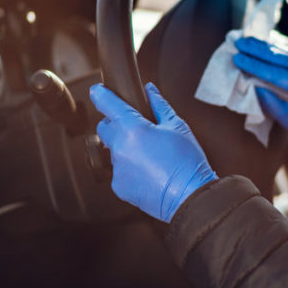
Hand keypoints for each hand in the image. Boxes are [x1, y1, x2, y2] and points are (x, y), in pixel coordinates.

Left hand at [90, 82, 216, 221]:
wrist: (189, 196)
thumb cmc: (187, 161)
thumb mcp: (178, 126)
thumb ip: (159, 105)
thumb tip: (150, 90)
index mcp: (133, 128)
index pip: (107, 104)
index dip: (100, 95)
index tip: (97, 91)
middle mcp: (120, 147)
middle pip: (104, 128)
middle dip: (115, 124)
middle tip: (136, 128)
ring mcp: (117, 168)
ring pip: (114, 151)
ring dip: (125, 148)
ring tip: (150, 156)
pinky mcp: (119, 186)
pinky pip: (119, 171)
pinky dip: (130, 169)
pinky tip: (149, 172)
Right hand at [233, 36, 287, 171]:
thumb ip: (272, 105)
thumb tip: (253, 87)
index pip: (278, 73)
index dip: (256, 65)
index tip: (237, 57)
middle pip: (283, 58)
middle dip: (259, 49)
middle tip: (239, 42)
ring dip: (268, 47)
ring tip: (249, 40)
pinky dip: (279, 51)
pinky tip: (268, 44)